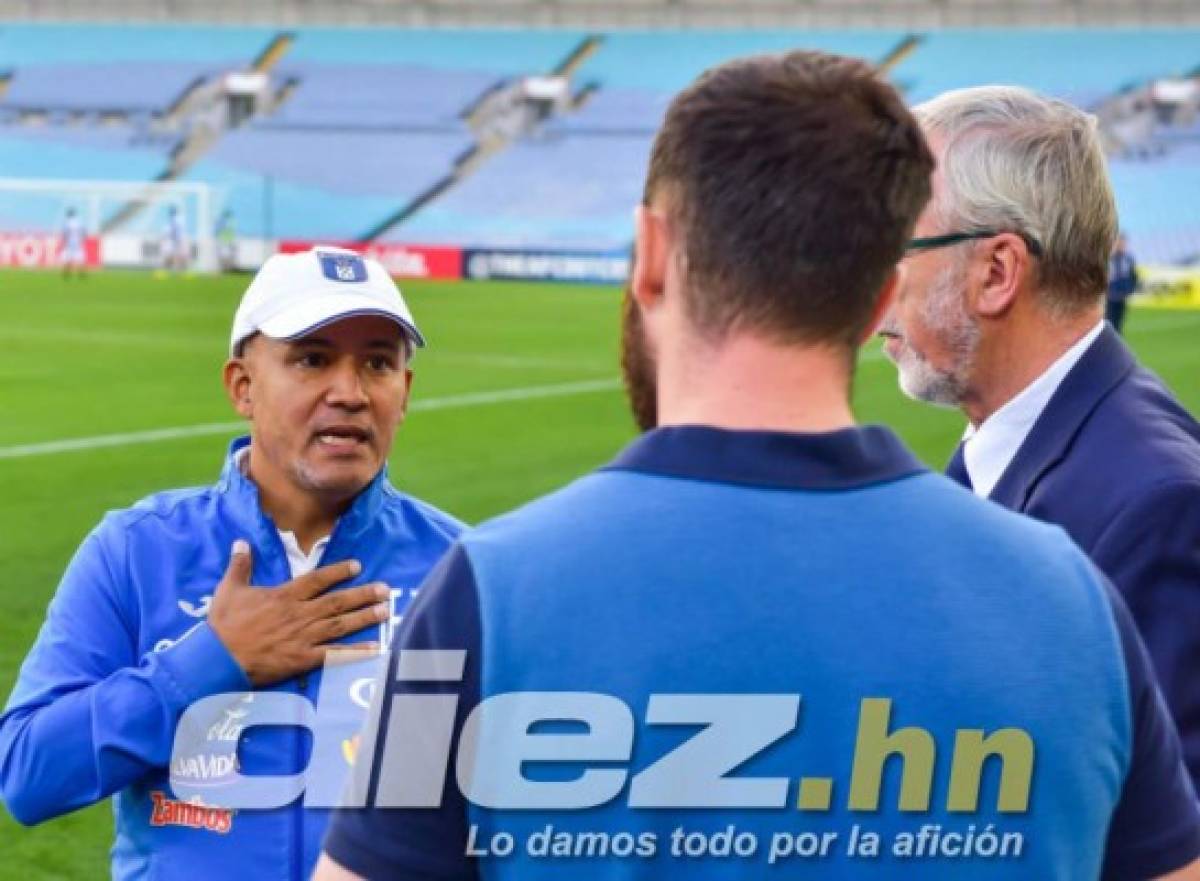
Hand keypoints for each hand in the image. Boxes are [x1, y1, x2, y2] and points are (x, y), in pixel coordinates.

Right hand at [208, 540, 389, 686]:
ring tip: (386, 611)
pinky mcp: (304, 659)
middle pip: (337, 602)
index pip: (318, 580)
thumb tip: (241, 542)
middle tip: (385, 589)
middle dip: (363, 594)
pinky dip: (356, 652)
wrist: (218, 658)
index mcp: (285, 596)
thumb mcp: (228, 589)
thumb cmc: (224, 624)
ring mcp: (304, 637)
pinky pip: (335, 655)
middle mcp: (300, 614)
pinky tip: (375, 649)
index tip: (358, 565)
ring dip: (365, 617)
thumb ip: (240, 565)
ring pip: (341, 625)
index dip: (338, 572)